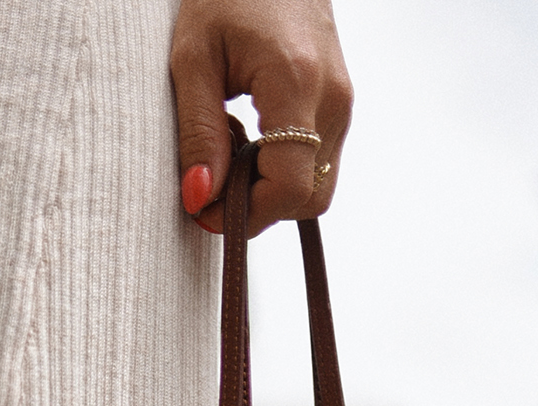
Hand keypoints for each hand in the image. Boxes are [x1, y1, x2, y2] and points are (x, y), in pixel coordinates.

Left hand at [170, 0, 352, 235]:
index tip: (205, 208)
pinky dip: (281, 166)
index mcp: (298, 82)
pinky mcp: (340, 103)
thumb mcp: (193, 59)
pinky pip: (316, 161)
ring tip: (230, 146)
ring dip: (268, 186)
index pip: (290, 187)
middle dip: (259, 206)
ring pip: (315, 184)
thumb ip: (198, 133)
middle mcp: (333, 97)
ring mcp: (343, 101)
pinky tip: (249, 136)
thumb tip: (200, 198)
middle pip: (309, 197)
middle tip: (215, 178)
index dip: (246, 214)